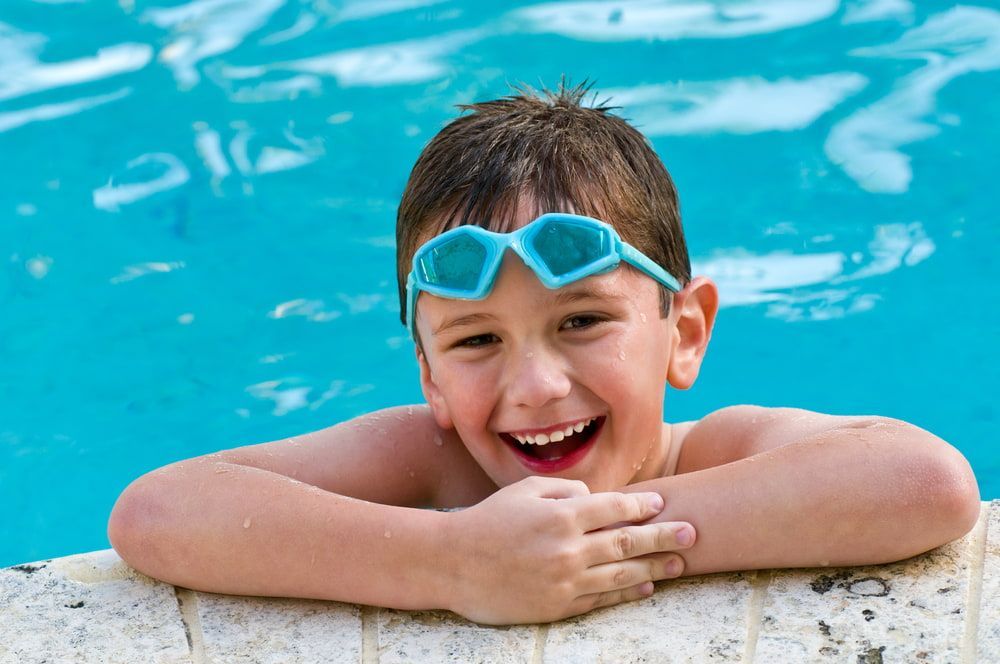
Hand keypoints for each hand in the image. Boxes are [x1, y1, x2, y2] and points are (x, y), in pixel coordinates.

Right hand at [441, 476, 694, 624]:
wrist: (452, 563)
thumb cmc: (488, 520)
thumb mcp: (524, 490)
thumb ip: (564, 490)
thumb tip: (596, 499)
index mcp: (561, 514)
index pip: (614, 508)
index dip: (643, 506)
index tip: (663, 504)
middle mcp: (568, 547)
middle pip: (627, 542)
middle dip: (664, 537)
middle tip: (693, 533)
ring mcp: (564, 580)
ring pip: (621, 574)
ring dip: (654, 567)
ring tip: (679, 564)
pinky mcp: (557, 606)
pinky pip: (601, 600)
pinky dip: (626, 593)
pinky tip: (645, 586)